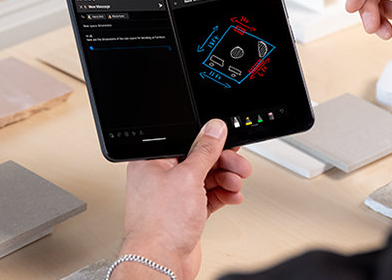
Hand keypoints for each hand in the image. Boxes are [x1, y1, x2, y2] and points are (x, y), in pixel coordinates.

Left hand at [116, 119, 252, 279]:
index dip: (208, 141)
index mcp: (152, 162)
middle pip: (198, 161)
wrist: (160, 262)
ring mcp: (173, 198)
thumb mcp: (188, 177)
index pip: (185, 142)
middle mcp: (160, 178)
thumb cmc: (160, 225)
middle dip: (222, 163)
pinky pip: (207, 198)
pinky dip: (222, 195)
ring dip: (225, 179)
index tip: (226, 141)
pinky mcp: (185, 215)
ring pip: (206, 180)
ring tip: (236, 183)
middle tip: (239, 166)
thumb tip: (214, 129)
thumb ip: (204, 151)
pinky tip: (232, 195)